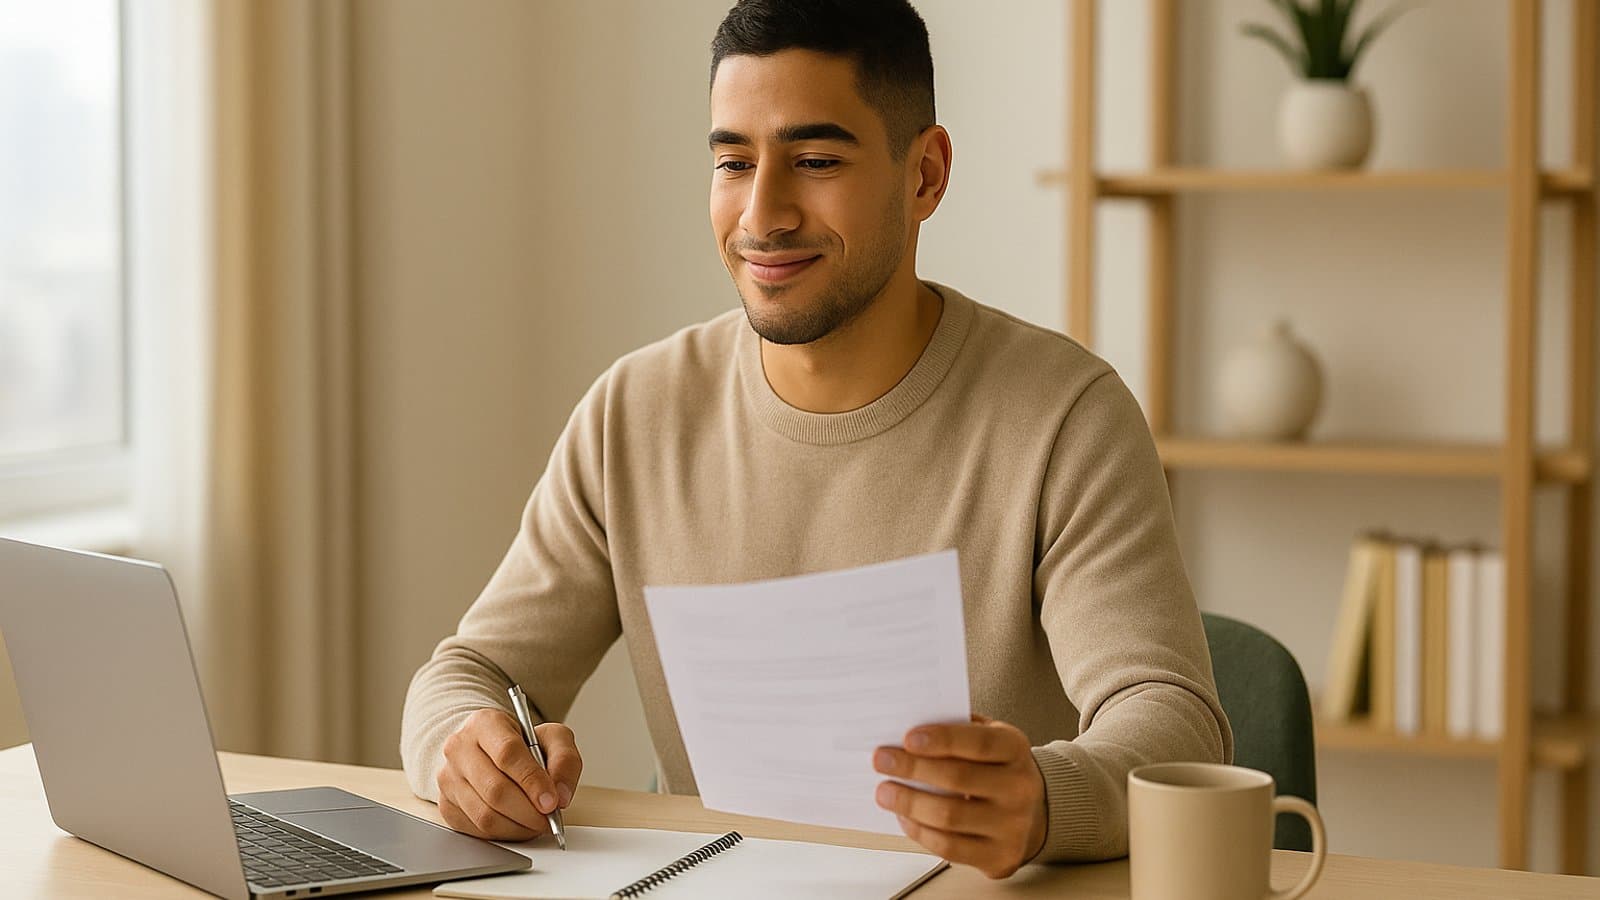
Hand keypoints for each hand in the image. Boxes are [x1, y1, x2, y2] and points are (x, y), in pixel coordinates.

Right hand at [436, 707, 582, 840]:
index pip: (508, 754)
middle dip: (528, 811)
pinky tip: (517, 825)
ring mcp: (449, 777)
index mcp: (485, 723)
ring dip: (518, 826)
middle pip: (495, 789)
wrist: (488, 750)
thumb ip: (565, 760)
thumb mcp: (552, 738)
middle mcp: (459, 748)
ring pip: (485, 815)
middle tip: (548, 819)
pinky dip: (503, 834)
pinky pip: (476, 829)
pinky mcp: (446, 804)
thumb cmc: (521, 744)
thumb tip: (561, 796)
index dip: (532, 781)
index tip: (552, 801)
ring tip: (536, 823)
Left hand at [872, 714, 1046, 878]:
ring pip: (949, 816)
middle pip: (958, 779)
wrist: (1033, 812)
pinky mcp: (999, 856)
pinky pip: (949, 848)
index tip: (908, 738)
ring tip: (885, 792)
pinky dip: (920, 831)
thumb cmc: (996, 768)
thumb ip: (955, 729)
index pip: (980, 742)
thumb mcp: (987, 737)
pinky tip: (905, 817)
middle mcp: (1019, 788)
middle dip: (912, 768)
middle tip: (881, 760)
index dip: (942, 739)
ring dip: (908, 803)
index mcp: (1016, 750)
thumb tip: (907, 729)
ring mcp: (1012, 826)